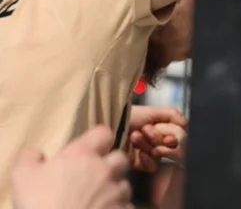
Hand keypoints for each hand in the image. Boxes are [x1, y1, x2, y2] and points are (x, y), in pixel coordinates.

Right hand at [12, 126, 132, 208]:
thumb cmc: (39, 204)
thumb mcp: (22, 177)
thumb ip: (30, 158)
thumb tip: (37, 153)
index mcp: (83, 155)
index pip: (103, 133)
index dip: (98, 140)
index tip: (89, 150)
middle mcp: (106, 169)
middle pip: (120, 158)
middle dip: (111, 166)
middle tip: (94, 179)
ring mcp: (118, 191)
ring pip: (124, 184)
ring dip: (114, 189)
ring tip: (97, 201)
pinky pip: (126, 206)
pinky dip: (118, 208)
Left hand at [127, 105, 185, 169]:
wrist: (107, 129)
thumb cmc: (125, 117)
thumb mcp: (150, 110)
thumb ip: (171, 114)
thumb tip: (186, 122)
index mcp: (160, 126)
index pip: (179, 132)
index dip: (172, 132)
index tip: (161, 130)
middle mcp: (157, 139)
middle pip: (173, 144)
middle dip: (159, 137)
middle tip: (146, 131)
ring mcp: (149, 152)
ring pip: (163, 154)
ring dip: (149, 145)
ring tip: (135, 137)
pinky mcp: (140, 164)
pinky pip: (154, 165)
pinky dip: (148, 159)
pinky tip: (139, 154)